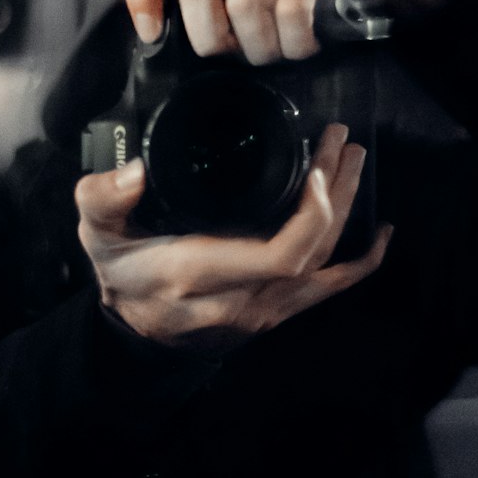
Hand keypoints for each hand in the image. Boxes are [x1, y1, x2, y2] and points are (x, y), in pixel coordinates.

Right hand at [75, 123, 392, 348]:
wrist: (134, 336)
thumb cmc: (121, 274)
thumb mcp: (96, 234)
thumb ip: (103, 199)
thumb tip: (134, 172)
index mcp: (197, 275)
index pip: (277, 257)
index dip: (312, 213)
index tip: (320, 164)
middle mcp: (239, 301)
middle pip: (311, 255)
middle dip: (336, 195)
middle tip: (342, 142)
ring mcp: (263, 312)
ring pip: (324, 267)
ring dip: (346, 212)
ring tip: (353, 160)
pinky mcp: (276, 312)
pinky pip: (328, 290)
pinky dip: (360, 263)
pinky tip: (381, 233)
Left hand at [125, 0, 446, 63]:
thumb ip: (220, 5)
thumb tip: (183, 53)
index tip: (151, 35)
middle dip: (209, 37)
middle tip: (234, 54)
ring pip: (243, 6)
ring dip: (261, 47)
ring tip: (281, 53)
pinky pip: (290, 12)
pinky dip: (295, 43)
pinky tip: (306, 47)